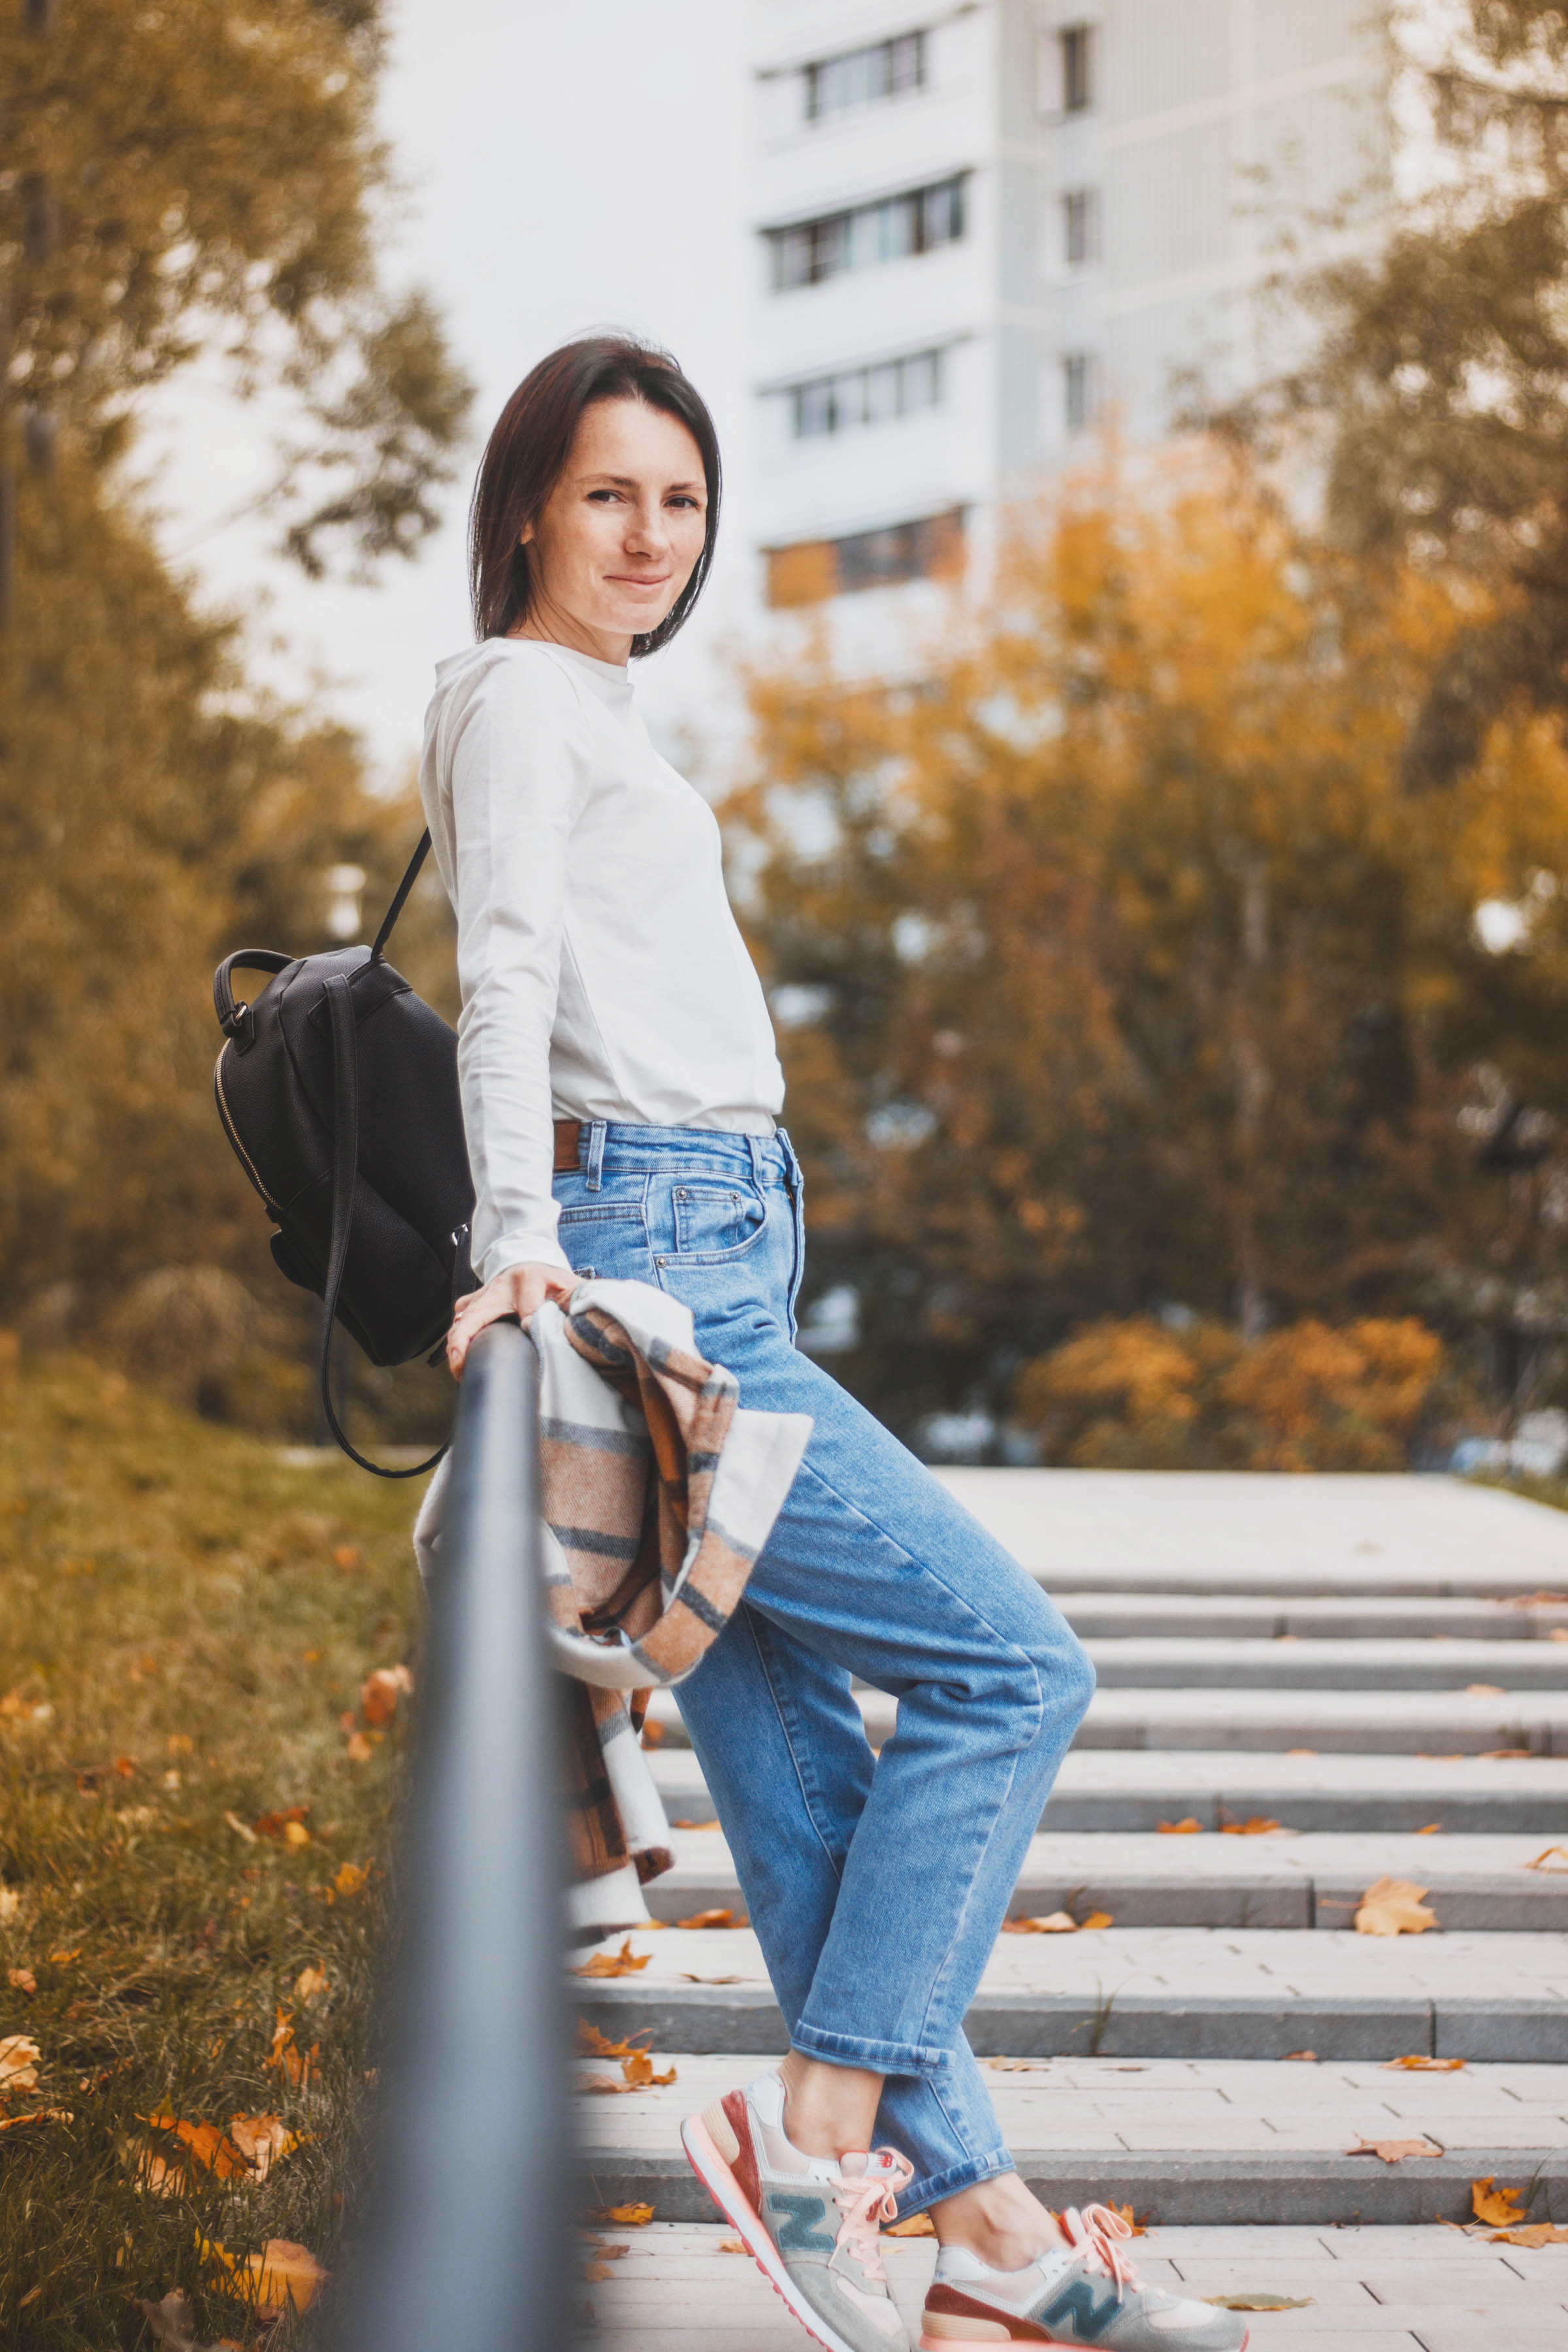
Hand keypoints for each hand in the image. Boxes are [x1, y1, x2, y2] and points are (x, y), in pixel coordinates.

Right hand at [445, 1260, 578, 1379]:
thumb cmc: (554, 1282)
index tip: (530, 1334)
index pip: (528, 1307)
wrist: (534, 1264)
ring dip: (456, 1344)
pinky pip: (459, 1319)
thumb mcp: (571, 1288)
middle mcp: (500, 1286)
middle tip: (463, 1368)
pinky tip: (461, 1358)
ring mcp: (483, 1293)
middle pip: (475, 1314)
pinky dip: (457, 1339)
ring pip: (461, 1318)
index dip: (530, 1323)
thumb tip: (585, 1324)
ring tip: (460, 1370)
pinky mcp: (473, 1302)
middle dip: (464, 1342)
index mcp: (530, 1280)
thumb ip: (578, 1303)